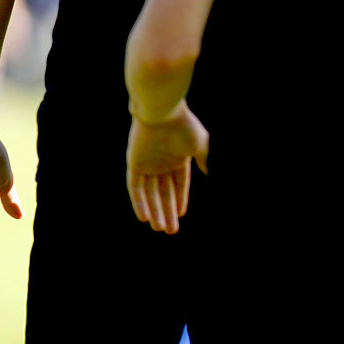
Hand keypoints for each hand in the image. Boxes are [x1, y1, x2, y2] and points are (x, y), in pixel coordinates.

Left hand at [126, 101, 208, 234]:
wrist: (162, 112)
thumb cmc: (184, 127)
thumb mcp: (200, 145)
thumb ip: (204, 160)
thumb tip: (209, 173)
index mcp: (178, 157)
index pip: (179, 184)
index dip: (180, 200)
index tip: (181, 215)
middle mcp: (162, 162)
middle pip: (164, 193)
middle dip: (167, 212)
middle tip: (171, 231)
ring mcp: (147, 164)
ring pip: (150, 194)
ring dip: (154, 211)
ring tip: (160, 229)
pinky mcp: (133, 163)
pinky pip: (135, 188)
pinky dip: (140, 202)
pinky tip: (144, 217)